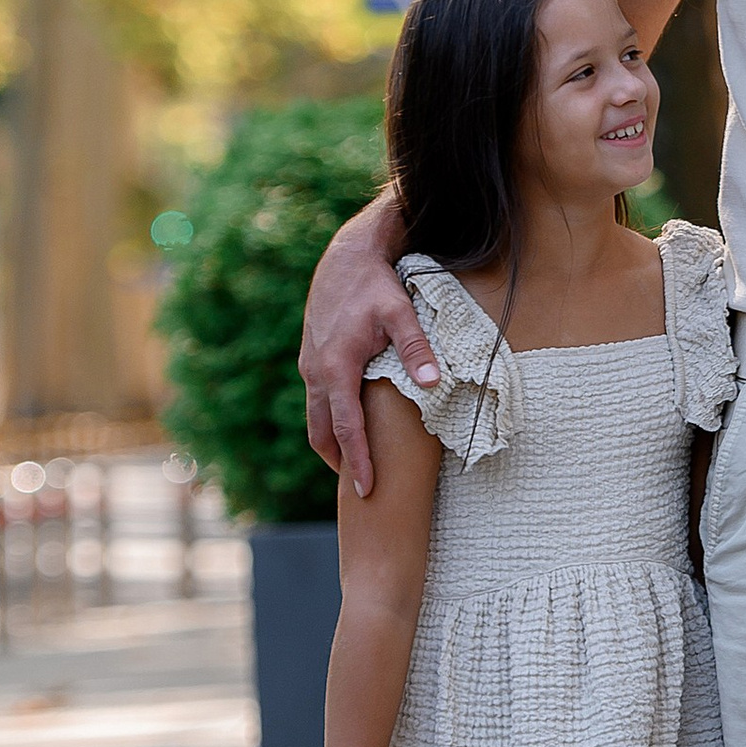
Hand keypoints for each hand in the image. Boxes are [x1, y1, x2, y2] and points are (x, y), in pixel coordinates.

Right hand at [301, 198, 432, 494]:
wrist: (347, 255)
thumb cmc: (375, 284)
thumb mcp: (400, 312)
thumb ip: (416, 348)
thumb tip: (435, 383)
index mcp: (335, 368)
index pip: (346, 428)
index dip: (357, 461)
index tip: (366, 490)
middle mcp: (316, 372)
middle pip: (321, 432)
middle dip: (339, 461)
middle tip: (360, 489)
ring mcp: (310, 366)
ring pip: (316, 417)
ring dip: (332, 442)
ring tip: (354, 465)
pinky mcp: (312, 358)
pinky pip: (318, 401)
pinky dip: (329, 421)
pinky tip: (348, 427)